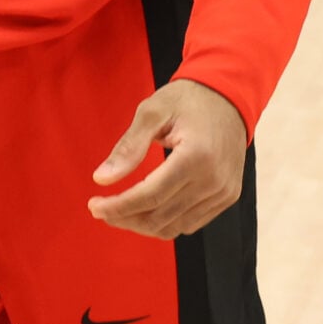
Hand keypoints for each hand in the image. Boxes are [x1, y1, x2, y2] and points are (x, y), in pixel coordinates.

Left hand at [89, 79, 248, 239]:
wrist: (228, 96)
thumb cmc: (187, 100)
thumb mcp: (152, 112)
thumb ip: (128, 147)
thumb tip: (101, 179)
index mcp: (196, 156)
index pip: (150, 196)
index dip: (118, 206)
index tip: (94, 206)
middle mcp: (213, 180)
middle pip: (160, 217)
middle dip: (125, 218)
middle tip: (101, 209)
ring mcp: (223, 191)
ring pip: (174, 226)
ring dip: (142, 224)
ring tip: (121, 210)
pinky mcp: (227, 196)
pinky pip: (191, 223)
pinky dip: (165, 222)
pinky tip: (148, 208)